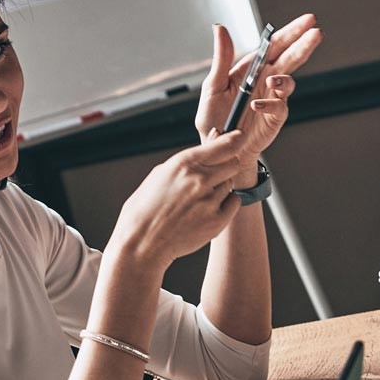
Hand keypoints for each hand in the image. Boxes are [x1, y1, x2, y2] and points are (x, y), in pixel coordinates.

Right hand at [111, 130, 256, 269]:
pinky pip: (234, 202)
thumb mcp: (161, 174)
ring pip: (230, 183)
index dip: (234, 139)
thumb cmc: (146, 208)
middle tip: (214, 173)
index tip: (239, 137)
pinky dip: (226, 203)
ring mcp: (209, 201)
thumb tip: (214, 138)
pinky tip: (208, 208)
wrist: (141, 243)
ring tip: (199, 198)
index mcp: (183, 164)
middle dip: (226, 164)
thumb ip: (190, 159)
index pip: (223, 145)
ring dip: (221, 186)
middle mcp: (199, 180)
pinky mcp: (216, 222)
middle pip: (233, 162)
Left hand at [195, 14, 321, 160]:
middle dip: (303, 44)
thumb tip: (220, 28)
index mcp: (252, 67)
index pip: (275, 44)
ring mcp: (273, 98)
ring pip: (289, 82)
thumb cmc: (214, 118)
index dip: (292, 31)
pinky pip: (280, 106)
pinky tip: (257, 106)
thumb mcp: (213, 84)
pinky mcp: (275, 117)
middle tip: (316, 32)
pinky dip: (270, 104)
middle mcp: (266, 80)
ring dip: (284, 79)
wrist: (219, 148)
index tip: (308, 20)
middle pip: (290, 58)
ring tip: (272, 81)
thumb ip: (221, 57)